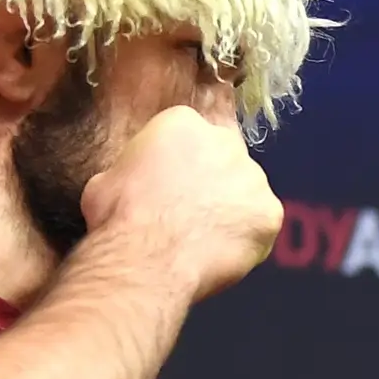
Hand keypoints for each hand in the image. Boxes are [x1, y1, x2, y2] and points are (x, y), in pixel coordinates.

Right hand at [76, 104, 281, 302]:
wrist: (146, 256)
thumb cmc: (119, 216)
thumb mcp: (109, 176)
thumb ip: (136, 169)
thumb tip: (136, 182)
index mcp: (183, 122)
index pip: (193, 135)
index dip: (182, 164)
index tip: (173, 186)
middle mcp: (225, 141)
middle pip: (225, 158)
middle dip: (212, 182)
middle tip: (191, 212)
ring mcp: (252, 177)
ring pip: (247, 191)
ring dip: (232, 209)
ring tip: (205, 237)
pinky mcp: (269, 213)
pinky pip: (262, 224)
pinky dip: (248, 238)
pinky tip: (223, 251)